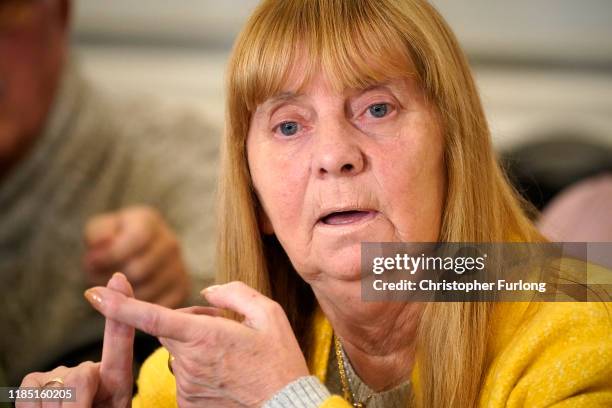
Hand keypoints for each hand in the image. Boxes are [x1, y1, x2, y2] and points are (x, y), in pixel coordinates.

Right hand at [18, 273, 134, 407]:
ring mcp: (58, 377)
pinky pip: (34, 391)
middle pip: (82, 375)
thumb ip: (103, 388)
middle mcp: (86, 372)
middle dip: (80, 405)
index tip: (119, 278)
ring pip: (60, 384)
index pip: (119, 342)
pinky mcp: (32, 385)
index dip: (120, 311)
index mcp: (115, 381)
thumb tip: (84, 373)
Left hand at [83, 206, 189, 307]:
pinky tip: (128, 304)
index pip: (135, 241)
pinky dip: (141, 312)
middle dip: (113, 279)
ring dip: (124, 298)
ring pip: (149, 293)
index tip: (91, 262)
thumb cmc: (111, 242)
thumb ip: (97, 234)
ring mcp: (179, 268)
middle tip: (98, 279)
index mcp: (149, 223)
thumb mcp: (99, 230)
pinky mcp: (181, 290)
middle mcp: (169, 244)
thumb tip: (103, 243)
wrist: (133, 254)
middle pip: (140, 270)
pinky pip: (160, 307)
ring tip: (111, 290)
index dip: (110, 255)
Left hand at [84, 281, 309, 407]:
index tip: (93, 293)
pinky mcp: (188, 402)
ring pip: (177, 352)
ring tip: (228, 353)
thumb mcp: (269, 314)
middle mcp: (189, 361)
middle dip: (185, 321)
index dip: (120, 305)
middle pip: (168, 329)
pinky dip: (197, 368)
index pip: (153, 317)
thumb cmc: (279, 360)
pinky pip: (183, 375)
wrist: (285, 407)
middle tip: (220, 326)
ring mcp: (186, 385)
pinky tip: (224, 371)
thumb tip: (207, 292)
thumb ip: (234, 294)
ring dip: (193, 346)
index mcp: (205, 336)